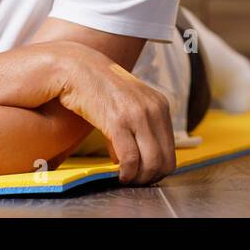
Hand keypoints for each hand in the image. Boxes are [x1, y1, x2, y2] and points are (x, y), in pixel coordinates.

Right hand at [45, 41, 175, 185]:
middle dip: (149, 178)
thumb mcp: (127, 105)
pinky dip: (125, 173)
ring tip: (125, 179)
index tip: (142, 174)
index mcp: (160, 105)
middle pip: (164, 161)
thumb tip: (130, 161)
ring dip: (138, 178)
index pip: (171, 151)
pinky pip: (130, 159)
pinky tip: (118, 174)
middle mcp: (153, 109)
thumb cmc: (100, 89)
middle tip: (134, 181)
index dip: (158, 169)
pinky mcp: (118, 121)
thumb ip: (136, 129)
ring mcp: (137, 115)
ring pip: (150, 163)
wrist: (78, 68)